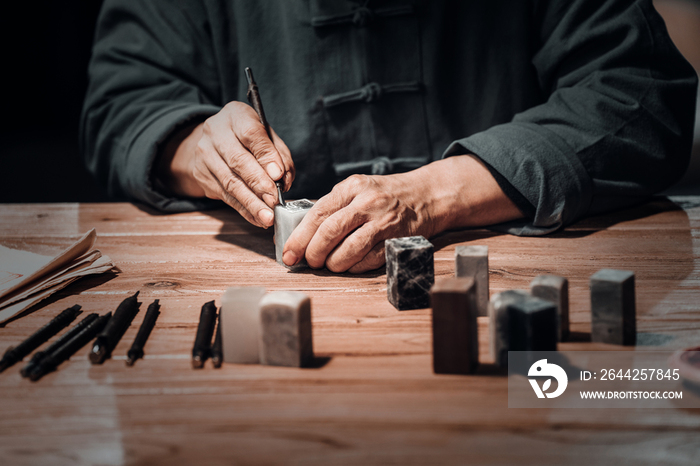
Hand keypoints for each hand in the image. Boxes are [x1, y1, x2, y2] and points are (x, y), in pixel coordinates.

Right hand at [157, 102, 294, 227]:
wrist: (216, 140)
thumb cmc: (250, 138)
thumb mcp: (268, 136)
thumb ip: (279, 155)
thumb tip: (284, 180)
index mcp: (235, 115)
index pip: (251, 134)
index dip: (266, 155)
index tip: (279, 175)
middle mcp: (215, 132)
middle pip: (237, 161)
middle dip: (258, 184)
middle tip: (274, 201)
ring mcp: (204, 154)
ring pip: (230, 182)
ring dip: (251, 203)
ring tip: (267, 217)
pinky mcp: (201, 175)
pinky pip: (225, 195)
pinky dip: (243, 209)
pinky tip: (257, 218)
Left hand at [282, 155, 523, 272]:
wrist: (426, 196)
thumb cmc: (384, 195)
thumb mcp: (357, 189)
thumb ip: (332, 207)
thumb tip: (301, 234)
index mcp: (352, 187)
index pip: (318, 213)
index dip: (299, 237)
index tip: (288, 253)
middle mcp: (367, 202)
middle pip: (330, 232)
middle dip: (313, 252)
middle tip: (308, 262)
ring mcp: (383, 222)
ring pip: (349, 250)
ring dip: (333, 263)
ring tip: (329, 265)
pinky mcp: (396, 240)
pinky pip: (369, 260)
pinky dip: (354, 267)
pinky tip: (350, 265)